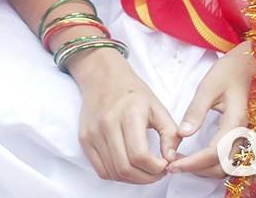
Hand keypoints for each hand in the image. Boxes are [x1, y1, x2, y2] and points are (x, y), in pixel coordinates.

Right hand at [71, 49, 179, 183]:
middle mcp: (107, 124)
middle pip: (126, 168)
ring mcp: (92, 133)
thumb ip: (170, 133)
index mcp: (128, 114)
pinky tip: (128, 167)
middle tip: (158, 172)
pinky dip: (117, 175)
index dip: (156, 168)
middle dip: (147, 178)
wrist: (102, 76)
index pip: (140, 155)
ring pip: (113, 172)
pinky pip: (100, 170)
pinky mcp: (84, 139)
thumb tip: (170, 158)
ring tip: (145, 170)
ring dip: (133, 179)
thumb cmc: (132, 92)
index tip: (165, 164)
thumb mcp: (158, 107)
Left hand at [168, 41, 254, 177]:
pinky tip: (195, 158)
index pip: (214, 153)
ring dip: (204, 170)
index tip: (172, 164)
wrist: (249, 65)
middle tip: (172, 165)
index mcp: (235, 122)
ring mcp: (245, 138)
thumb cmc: (229, 71)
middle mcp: (243, 135)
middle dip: (197, 170)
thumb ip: (196, 111)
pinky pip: (228, 159)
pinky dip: (211, 164)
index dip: (193, 162)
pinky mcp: (241, 137)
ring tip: (181, 162)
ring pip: (226, 166)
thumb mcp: (208, 86)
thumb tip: (182, 134)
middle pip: (222, 166)